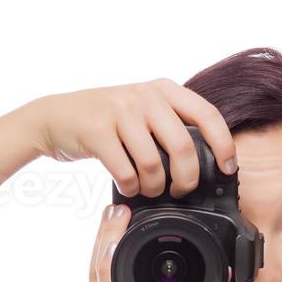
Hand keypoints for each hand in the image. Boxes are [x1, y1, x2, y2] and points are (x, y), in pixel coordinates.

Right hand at [28, 77, 237, 197]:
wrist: (54, 117)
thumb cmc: (105, 122)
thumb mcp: (141, 111)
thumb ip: (169, 126)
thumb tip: (204, 163)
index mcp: (163, 89)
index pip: (207, 115)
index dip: (223, 146)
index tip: (227, 169)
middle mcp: (144, 95)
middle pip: (183, 148)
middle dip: (186, 180)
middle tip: (179, 191)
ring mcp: (120, 111)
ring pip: (154, 165)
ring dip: (153, 188)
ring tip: (147, 189)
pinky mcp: (97, 131)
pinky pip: (126, 174)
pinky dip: (131, 188)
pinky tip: (128, 186)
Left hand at [84, 201, 228, 281]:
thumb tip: (225, 270)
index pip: (105, 269)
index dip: (110, 237)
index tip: (119, 212)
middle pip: (93, 268)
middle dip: (103, 235)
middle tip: (115, 209)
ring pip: (90, 279)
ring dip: (100, 250)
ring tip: (113, 225)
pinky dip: (102, 270)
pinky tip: (112, 256)